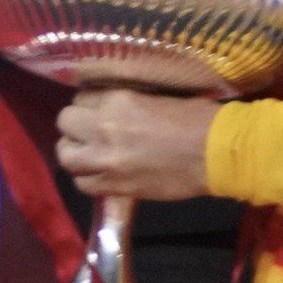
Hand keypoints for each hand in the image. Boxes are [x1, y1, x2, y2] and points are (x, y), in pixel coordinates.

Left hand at [56, 88, 219, 201]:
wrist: (217, 153)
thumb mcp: (156, 96)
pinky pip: (82, 184)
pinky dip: (86, 177)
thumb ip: (127, 101)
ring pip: (66, 156)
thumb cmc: (196, 118)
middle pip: (65, 123)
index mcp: (118, 100)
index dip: (89, 104)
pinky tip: (98, 173)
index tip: (98, 109)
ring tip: (88, 152)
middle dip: (75, 124)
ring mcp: (107, 161)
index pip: (81, 97)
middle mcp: (104, 128)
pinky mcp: (116, 186)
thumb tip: (111, 105)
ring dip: (74, 151)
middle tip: (89, 129)